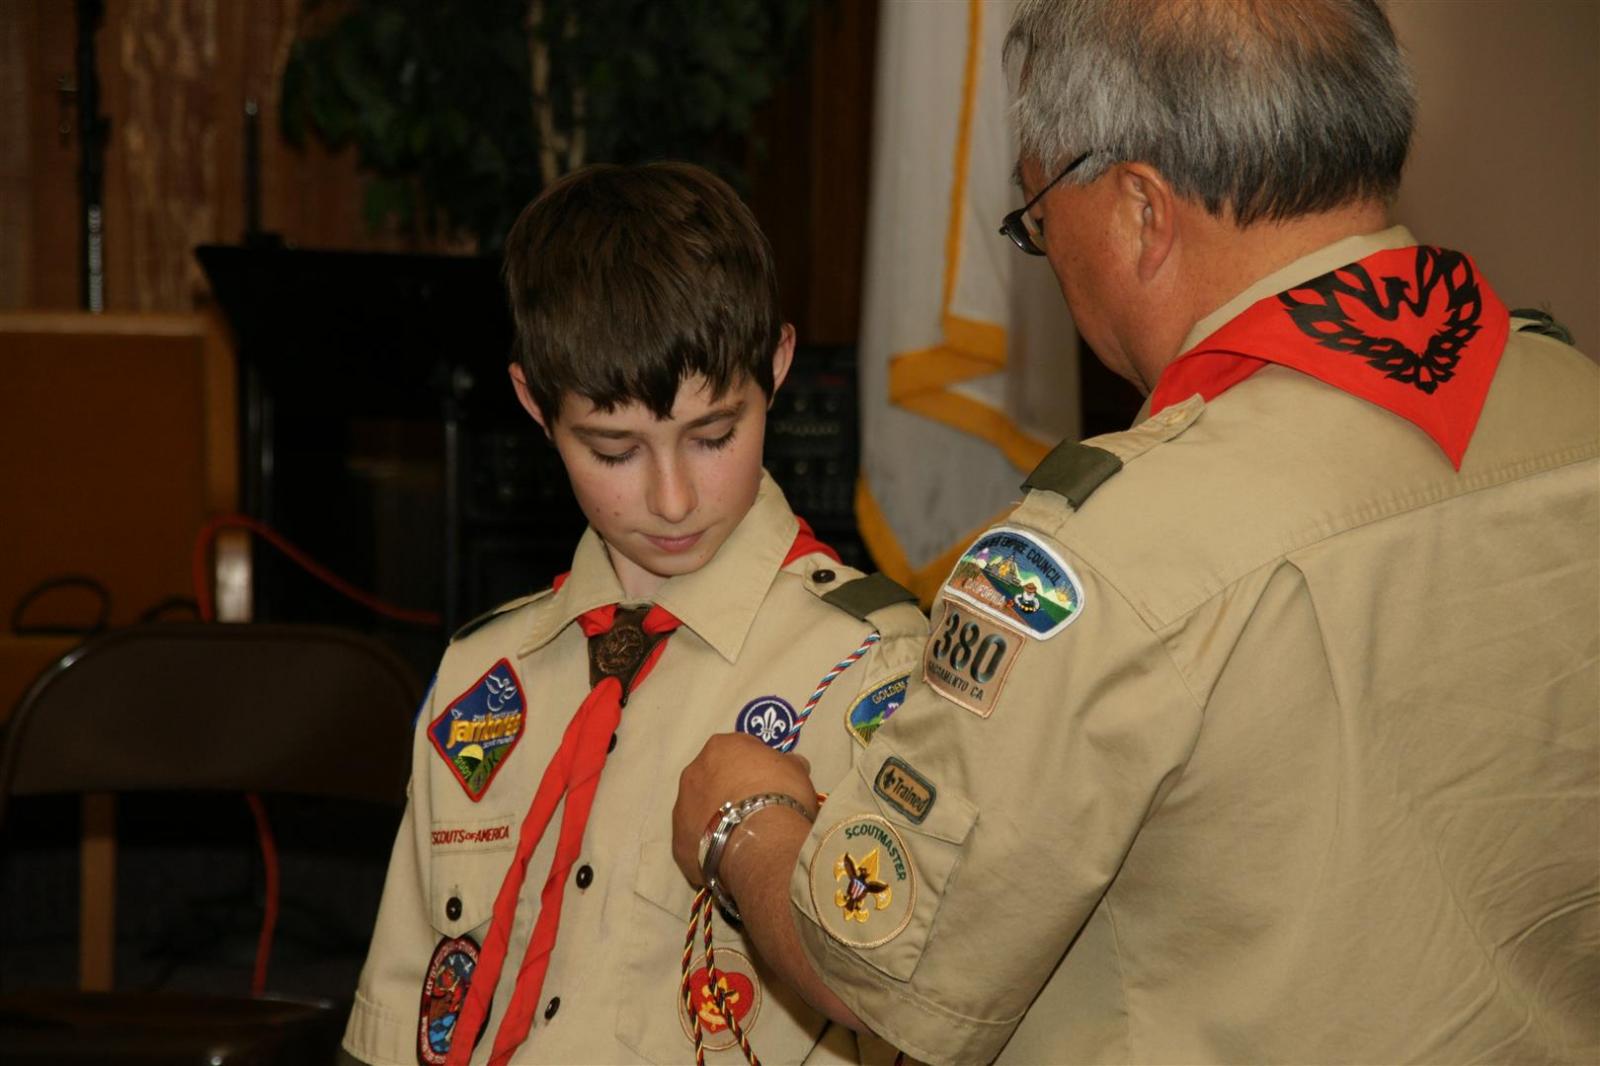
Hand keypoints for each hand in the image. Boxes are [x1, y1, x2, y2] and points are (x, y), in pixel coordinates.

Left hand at [672, 732, 818, 884]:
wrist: (761, 841)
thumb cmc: (780, 795)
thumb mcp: (796, 771)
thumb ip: (787, 765)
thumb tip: (792, 764)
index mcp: (720, 748)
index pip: (737, 750)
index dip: (755, 766)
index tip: (769, 782)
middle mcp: (693, 772)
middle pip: (712, 778)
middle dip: (729, 790)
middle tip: (754, 809)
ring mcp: (682, 808)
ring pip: (700, 811)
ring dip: (716, 818)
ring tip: (742, 837)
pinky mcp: (679, 843)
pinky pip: (697, 842)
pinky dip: (711, 846)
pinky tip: (731, 856)